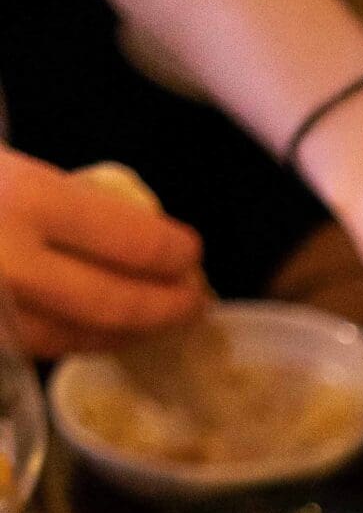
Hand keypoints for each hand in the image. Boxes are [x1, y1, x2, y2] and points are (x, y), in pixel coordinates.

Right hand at [0, 151, 204, 354]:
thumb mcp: (4, 165)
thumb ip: (61, 196)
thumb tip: (128, 223)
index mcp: (24, 200)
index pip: (132, 241)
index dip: (173, 253)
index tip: (189, 252)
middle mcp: (12, 264)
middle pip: (118, 305)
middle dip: (167, 307)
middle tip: (194, 301)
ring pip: (84, 337)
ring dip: (133, 332)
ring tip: (159, 318)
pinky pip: (44, 347)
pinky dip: (83, 337)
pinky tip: (102, 327)